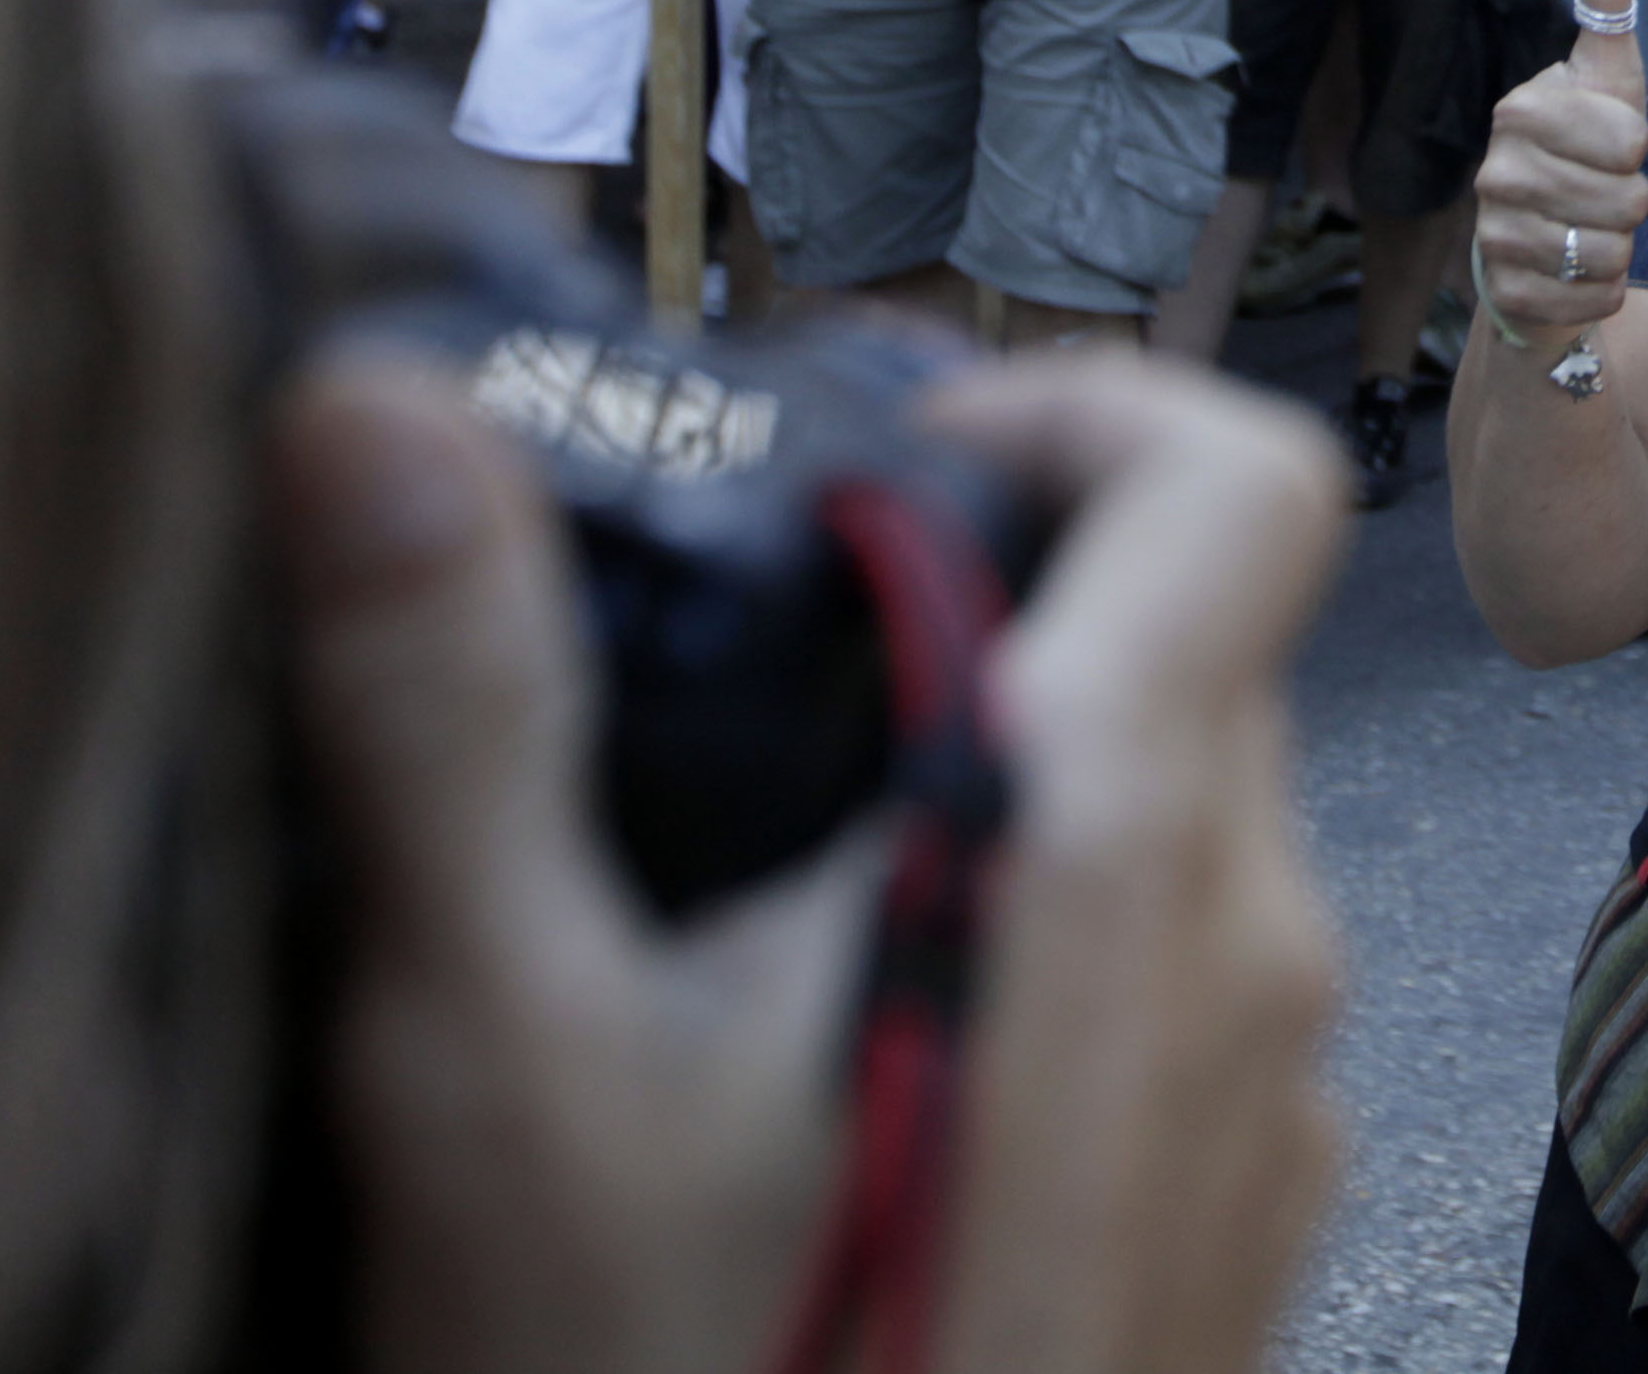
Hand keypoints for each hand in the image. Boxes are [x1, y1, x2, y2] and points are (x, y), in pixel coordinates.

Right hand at [277, 344, 1347, 1373]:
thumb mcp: (499, 1047)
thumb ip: (453, 707)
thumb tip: (371, 408)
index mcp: (1117, 835)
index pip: (1234, 477)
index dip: (1078, 407)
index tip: (892, 458)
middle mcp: (1258, 944)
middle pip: (1189, 651)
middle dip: (993, 619)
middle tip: (769, 678)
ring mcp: (1277, 1108)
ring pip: (1186, 840)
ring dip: (1013, 813)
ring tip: (769, 905)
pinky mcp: (1250, 1241)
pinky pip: (1186, 1019)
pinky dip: (1050, 985)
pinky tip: (845, 1091)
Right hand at [1473, 0, 1647, 338]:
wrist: (1539, 252)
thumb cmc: (1585, 151)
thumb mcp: (1605, 74)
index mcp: (1519, 111)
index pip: (1629, 138)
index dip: (1636, 149)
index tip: (1608, 146)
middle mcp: (1494, 173)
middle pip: (1628, 200)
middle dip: (1633, 205)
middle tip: (1600, 196)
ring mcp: (1493, 238)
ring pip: (1613, 252)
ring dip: (1620, 249)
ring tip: (1587, 233)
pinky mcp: (1503, 298)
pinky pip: (1596, 300)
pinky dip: (1604, 295)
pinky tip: (1576, 278)